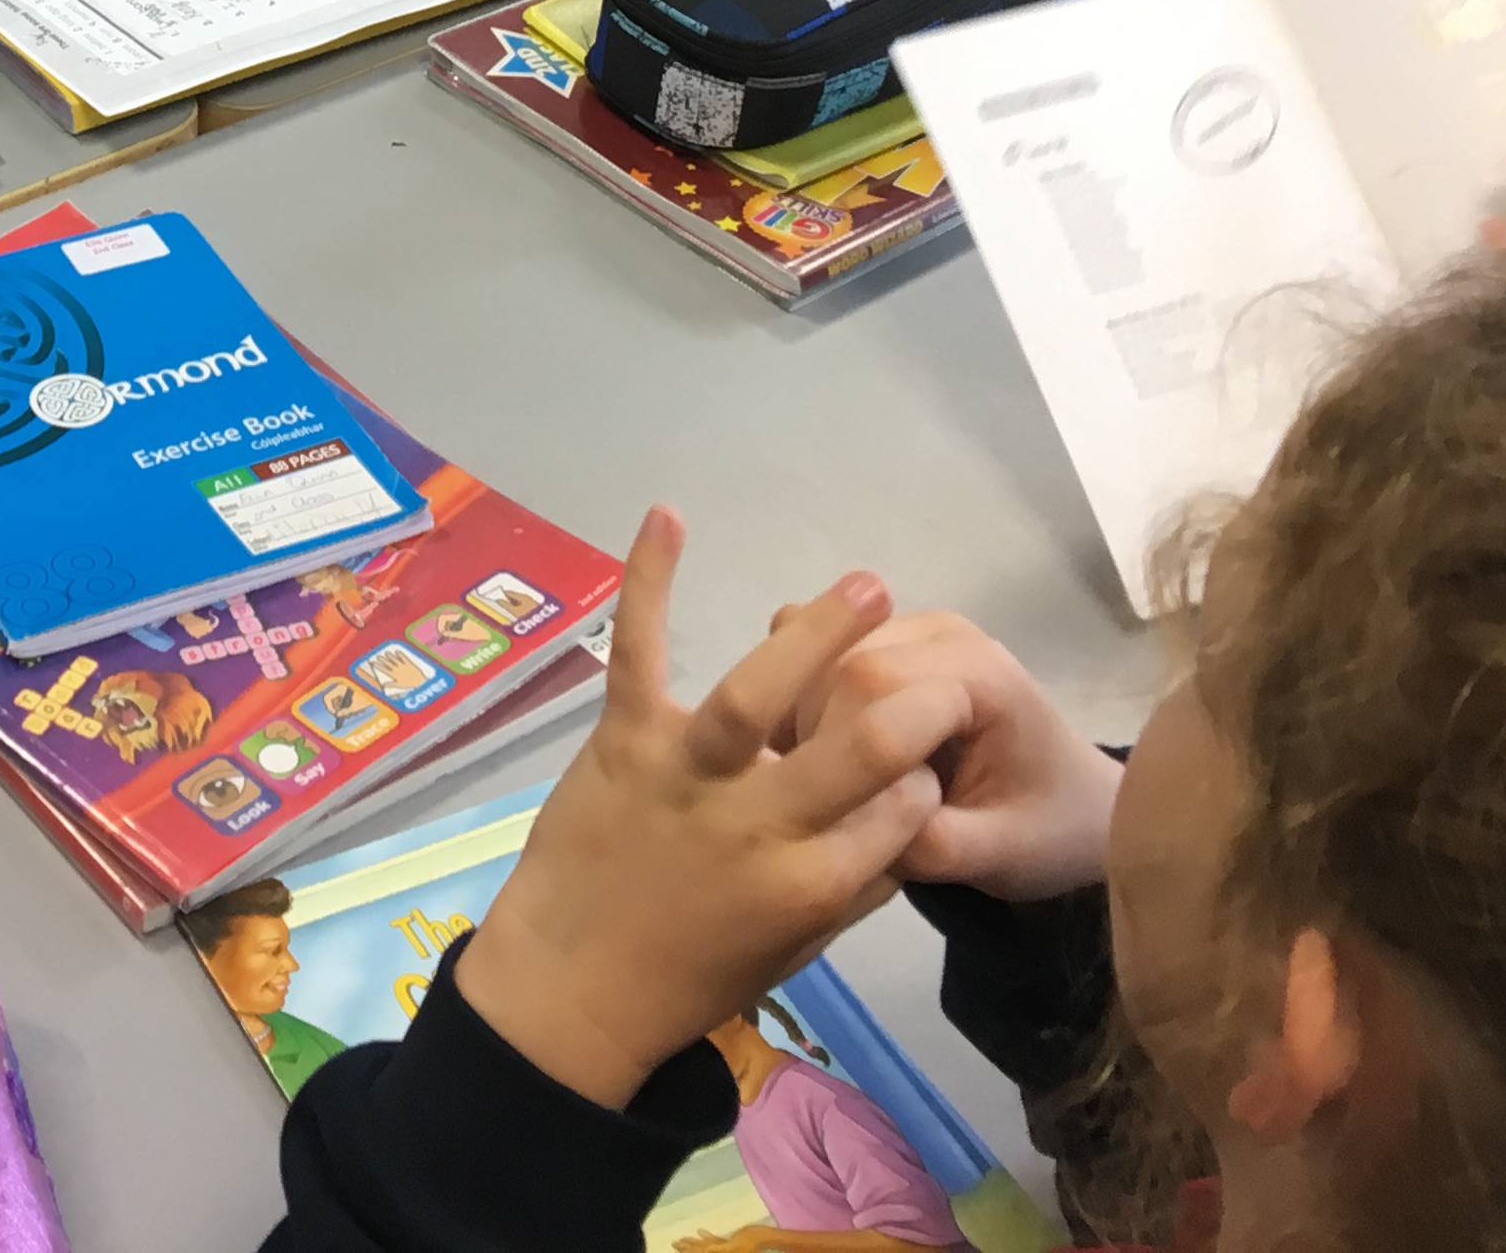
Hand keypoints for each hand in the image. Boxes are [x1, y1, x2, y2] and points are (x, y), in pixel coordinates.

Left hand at [454, 518, 965, 1111]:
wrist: (571, 991)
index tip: (927, 751)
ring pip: (758, 691)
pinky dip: (647, 580)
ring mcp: (686, 775)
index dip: (923, 773)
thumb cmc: (695, 974)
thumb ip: (856, 880)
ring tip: (869, 585)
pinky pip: (637, 651)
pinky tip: (667, 515)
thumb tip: (910, 814)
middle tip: (934, 668)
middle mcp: (760, 824)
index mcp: (814, 882)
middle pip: (863, 747)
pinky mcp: (623, 740)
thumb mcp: (799, 946)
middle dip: (913, 700)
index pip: (903, 809)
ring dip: (819, 632)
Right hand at [780, 607, 1119, 900]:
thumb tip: (845, 821)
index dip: (832, 740)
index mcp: (979, 672)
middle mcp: (943, 631)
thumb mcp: (999, 857)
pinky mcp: (894, 642)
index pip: (866, 679)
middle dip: (814, 730)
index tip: (835, 805)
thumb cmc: (1047, 832)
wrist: (1080, 810)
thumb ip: (929, 843)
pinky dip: (807, 696)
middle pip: (835, 658)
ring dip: (805, 715)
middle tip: (826, 799)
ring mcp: (916, 629)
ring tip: (829, 778)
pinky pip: (825, 651)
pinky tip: (827, 751)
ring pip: (820, 652)